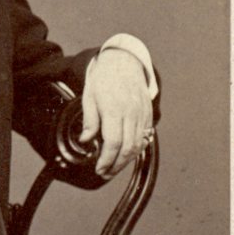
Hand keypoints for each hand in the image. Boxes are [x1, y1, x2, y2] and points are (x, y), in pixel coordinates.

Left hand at [80, 48, 152, 177]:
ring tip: (114, 167)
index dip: (106, 160)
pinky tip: (126, 154)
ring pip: (138, 145)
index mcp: (114, 109)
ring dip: (126, 160)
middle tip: (105, 173)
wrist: (124, 61)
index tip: (99, 168)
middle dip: (116, 165)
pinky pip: (145, 136)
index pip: (113, 142)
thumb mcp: (89, 96)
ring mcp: (141, 114)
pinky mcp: (147, 114)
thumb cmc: (105, 78)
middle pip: (127, 148)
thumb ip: (90, 120)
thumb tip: (86, 140)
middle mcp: (131, 113)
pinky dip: (136, 149)